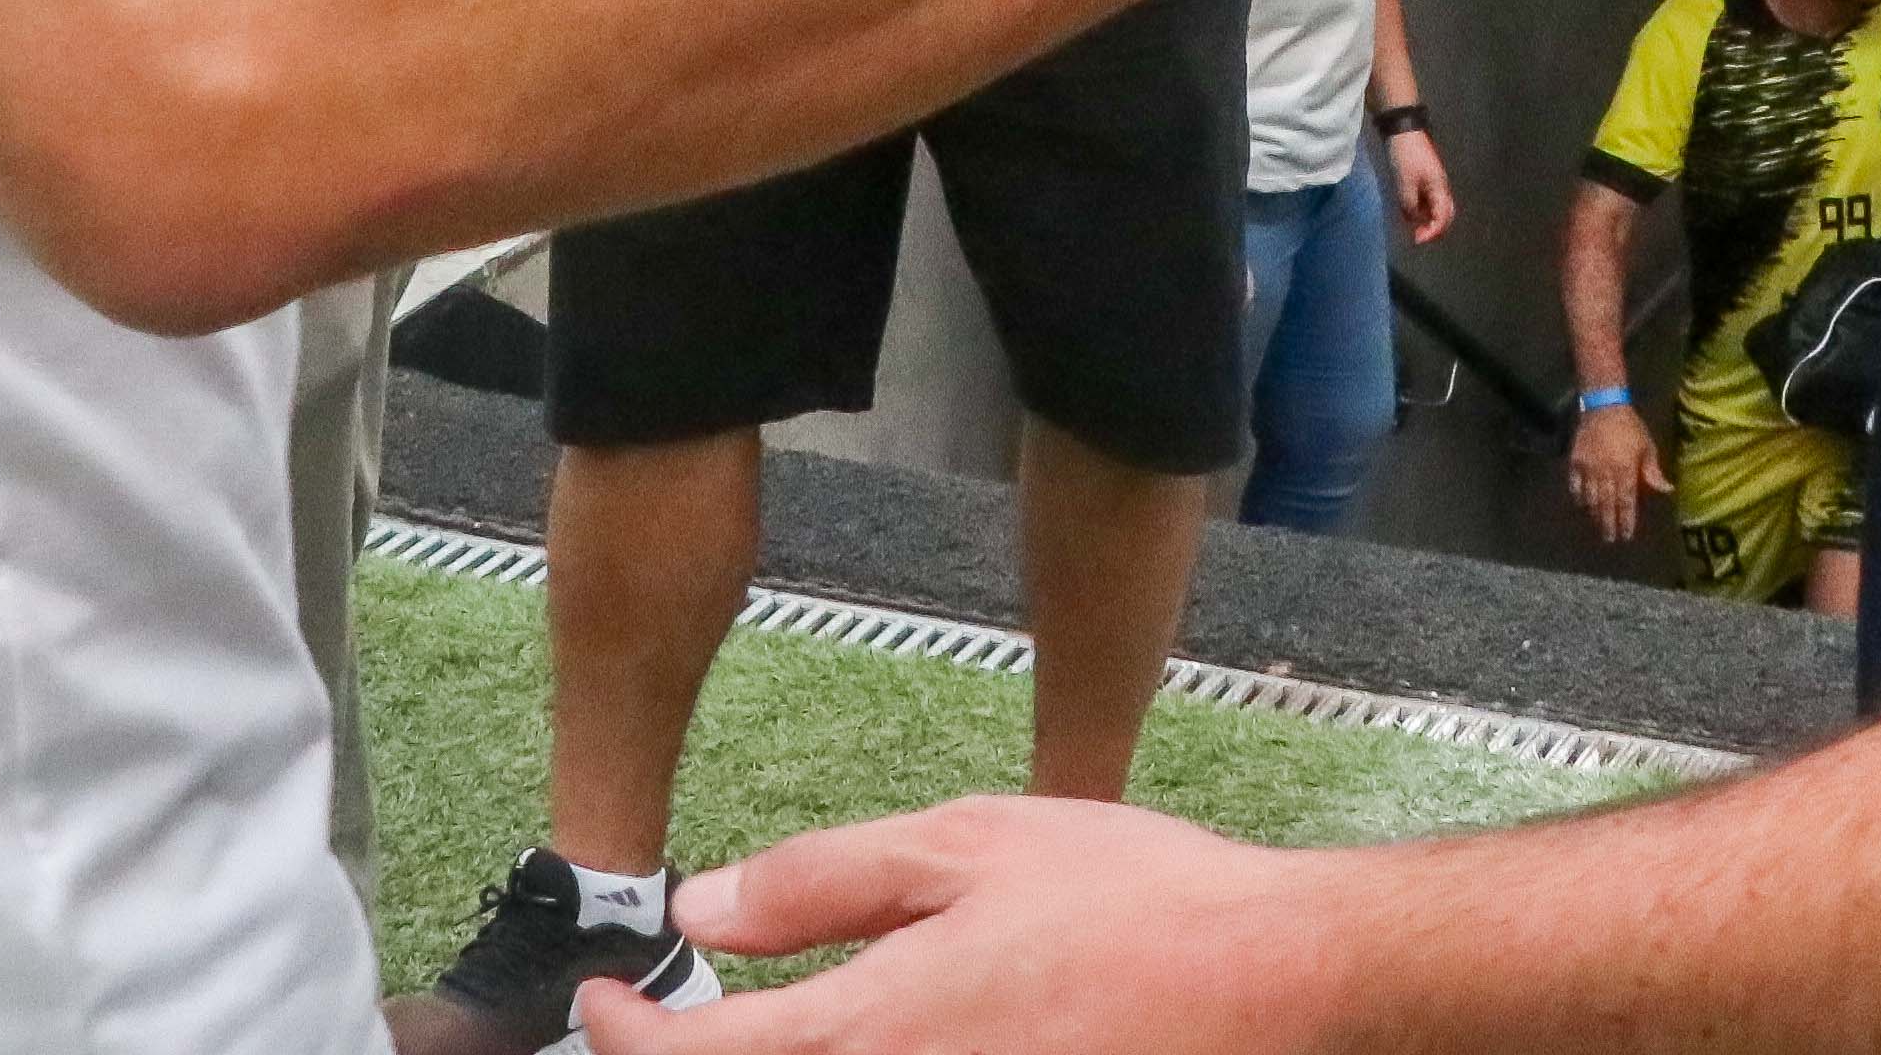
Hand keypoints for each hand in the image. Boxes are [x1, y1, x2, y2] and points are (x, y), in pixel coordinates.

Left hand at [589, 797, 1342, 1054]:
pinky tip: (864, 1038)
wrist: (1276, 986)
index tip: (603, 998)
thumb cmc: (1135, 906)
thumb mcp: (972, 845)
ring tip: (757, 1027)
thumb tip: (707, 908)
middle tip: (666, 1022)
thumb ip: (826, 881)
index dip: (625, 1034)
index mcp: (876, 1030)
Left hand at [1383, 120, 1455, 242]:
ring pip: (1435, 208)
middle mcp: (1440, 187)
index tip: (1417, 240)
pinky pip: (1426, 200)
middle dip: (1433, 229)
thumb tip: (1413, 220)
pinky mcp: (1424, 178)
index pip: (1443, 218)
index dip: (1432, 232)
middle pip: (1444, 215)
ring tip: (1410, 227)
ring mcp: (1433, 182)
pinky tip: (1407, 212)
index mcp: (1440, 188)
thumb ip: (1410, 205)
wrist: (1402, 129)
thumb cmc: (1405, 156)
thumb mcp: (1404, 183)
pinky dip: (1419, 209)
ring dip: (1425, 220)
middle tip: (1417, 238)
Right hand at [1567, 397, 1666, 539]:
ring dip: (1594, 514)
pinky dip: (1578, 497)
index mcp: (1625, 470)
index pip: (1626, 502)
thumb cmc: (1629, 427)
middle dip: (1609, 523)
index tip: (1626, 535)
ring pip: (1590, 498)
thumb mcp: (1647, 446)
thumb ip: (1653, 470)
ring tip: (1597, 526)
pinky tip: (1581, 505)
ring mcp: (1588, 469)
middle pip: (1606, 505)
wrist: (1603, 406)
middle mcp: (1606, 473)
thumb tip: (1667, 490)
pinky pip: (1575, 485)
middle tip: (1610, 539)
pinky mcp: (1575, 462)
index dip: (1626, 520)